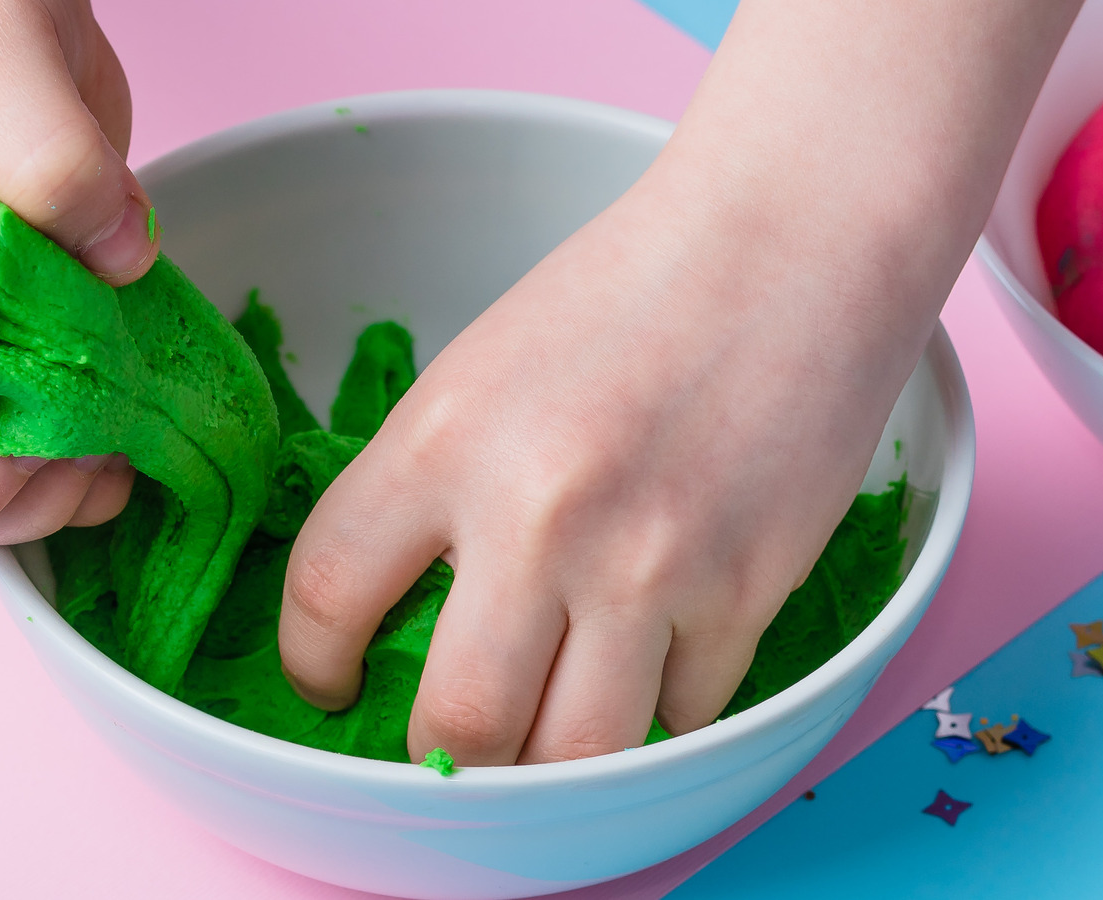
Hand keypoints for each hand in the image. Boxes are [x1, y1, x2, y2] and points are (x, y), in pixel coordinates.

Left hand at [276, 164, 926, 763]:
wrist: (789, 243)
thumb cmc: (625, 299)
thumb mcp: (480, 376)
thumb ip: (432, 497)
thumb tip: (407, 622)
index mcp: (443, 441)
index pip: (327, 596)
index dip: (313, 665)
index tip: (331, 684)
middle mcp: (536, 516)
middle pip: (458, 729)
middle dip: (441, 763)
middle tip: (446, 747)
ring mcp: (648, 565)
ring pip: (576, 758)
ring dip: (549, 764)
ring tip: (540, 735)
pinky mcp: (747, 592)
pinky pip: (681, 716)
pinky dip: (655, 710)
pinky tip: (650, 662)